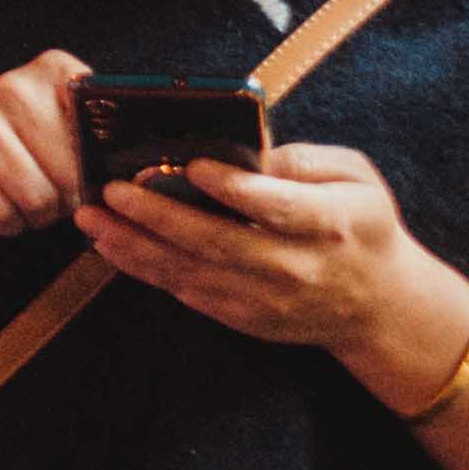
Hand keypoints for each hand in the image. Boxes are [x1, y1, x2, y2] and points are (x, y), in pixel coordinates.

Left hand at [78, 136, 467, 380]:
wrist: (376, 304)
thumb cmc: (363, 225)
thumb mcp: (357, 178)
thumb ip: (307, 161)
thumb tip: (252, 152)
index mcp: (328, 224)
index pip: (275, 207)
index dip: (233, 188)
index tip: (193, 164)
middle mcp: (292, 267)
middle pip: (218, 242)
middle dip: (159, 215)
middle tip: (114, 190)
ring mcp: (264, 299)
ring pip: (190, 273)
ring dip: (134, 246)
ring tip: (92, 218)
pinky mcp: (242, 317)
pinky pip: (186, 292)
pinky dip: (145, 270)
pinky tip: (111, 245)